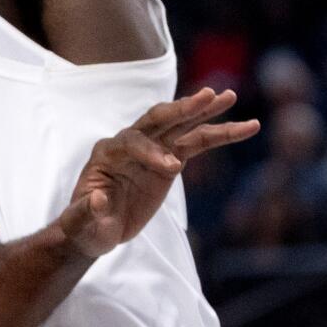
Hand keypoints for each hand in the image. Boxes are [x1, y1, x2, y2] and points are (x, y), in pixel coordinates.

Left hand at [59, 87, 257, 259]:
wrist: (95, 230)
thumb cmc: (84, 225)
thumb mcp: (81, 222)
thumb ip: (86, 212)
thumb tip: (98, 199)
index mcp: (107, 153)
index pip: (132, 142)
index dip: (150, 151)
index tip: (172, 168)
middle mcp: (130, 144)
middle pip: (157, 120)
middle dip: (182, 109)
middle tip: (207, 96)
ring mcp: (152, 149)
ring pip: (182, 126)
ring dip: (205, 111)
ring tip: (230, 96)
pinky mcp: (170, 160)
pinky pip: (197, 143)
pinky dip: (220, 135)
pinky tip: (245, 126)